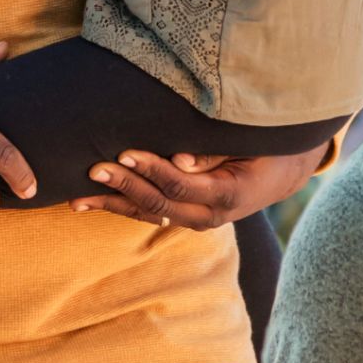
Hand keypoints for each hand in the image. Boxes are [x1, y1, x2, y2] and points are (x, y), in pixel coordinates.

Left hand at [75, 142, 326, 227]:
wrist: (284, 170)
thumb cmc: (268, 145)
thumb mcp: (252, 142)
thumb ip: (217, 152)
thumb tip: (180, 160)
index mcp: (229, 195)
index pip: (181, 185)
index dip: (151, 170)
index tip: (125, 153)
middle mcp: (211, 215)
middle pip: (159, 206)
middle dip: (124, 187)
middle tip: (95, 169)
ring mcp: (197, 219)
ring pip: (149, 216)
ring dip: (112, 205)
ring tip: (78, 197)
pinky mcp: (186, 215)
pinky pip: (151, 214)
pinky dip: (121, 207)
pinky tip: (93, 202)